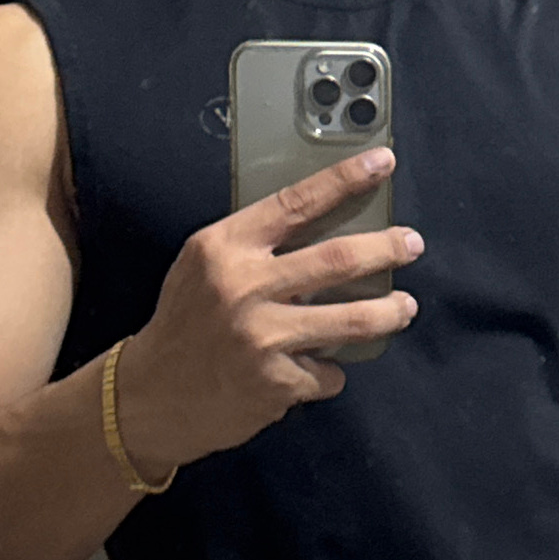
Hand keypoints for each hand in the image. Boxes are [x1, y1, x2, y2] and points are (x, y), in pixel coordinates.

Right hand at [113, 148, 421, 478]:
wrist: (147, 397)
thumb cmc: (186, 324)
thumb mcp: (205, 267)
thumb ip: (256, 247)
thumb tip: (330, 227)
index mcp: (224, 247)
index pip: (295, 202)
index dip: (345, 180)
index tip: (381, 162)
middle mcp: (243, 287)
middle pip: (339, 259)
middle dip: (386, 249)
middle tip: (411, 244)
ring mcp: (261, 337)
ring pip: (353, 320)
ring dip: (389, 313)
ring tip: (404, 308)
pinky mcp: (275, 382)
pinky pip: (328, 372)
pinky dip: (328, 371)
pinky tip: (312, 369)